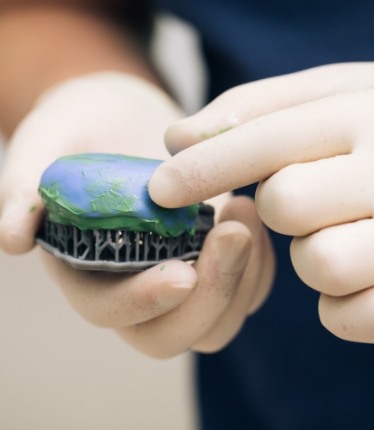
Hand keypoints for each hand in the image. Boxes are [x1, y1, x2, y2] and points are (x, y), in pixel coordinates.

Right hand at [0, 72, 273, 356]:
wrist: (126, 117)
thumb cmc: (81, 126)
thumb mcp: (46, 140)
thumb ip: (24, 184)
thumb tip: (11, 238)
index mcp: (86, 269)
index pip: (109, 310)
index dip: (142, 302)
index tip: (182, 273)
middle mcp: (136, 285)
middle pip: (173, 334)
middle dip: (210, 294)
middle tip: (234, 230)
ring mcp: (181, 275)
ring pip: (218, 320)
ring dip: (243, 276)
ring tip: (245, 207)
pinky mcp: (215, 261)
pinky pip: (249, 286)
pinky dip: (260, 262)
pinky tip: (254, 211)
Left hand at [149, 62, 373, 342]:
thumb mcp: (346, 91)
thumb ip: (259, 109)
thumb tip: (178, 142)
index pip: (270, 139)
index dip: (204, 166)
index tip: (160, 186)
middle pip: (289, 206)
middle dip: (274, 207)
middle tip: (302, 197)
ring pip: (323, 265)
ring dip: (309, 256)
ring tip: (339, 233)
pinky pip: (360, 320)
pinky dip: (338, 307)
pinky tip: (354, 277)